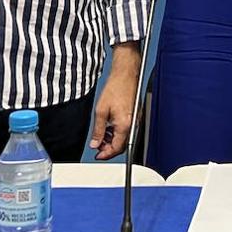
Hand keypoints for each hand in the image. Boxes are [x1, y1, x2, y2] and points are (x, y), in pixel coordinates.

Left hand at [90, 43, 141, 159]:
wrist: (126, 75)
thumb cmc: (116, 88)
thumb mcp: (101, 111)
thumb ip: (98, 130)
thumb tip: (95, 143)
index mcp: (124, 125)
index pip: (117, 148)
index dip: (106, 154)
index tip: (98, 155)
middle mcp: (133, 124)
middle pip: (122, 145)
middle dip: (109, 149)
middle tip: (98, 146)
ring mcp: (135, 120)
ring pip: (124, 138)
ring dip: (113, 140)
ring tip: (101, 136)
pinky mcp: (135, 116)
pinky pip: (127, 130)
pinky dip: (118, 133)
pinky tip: (110, 128)